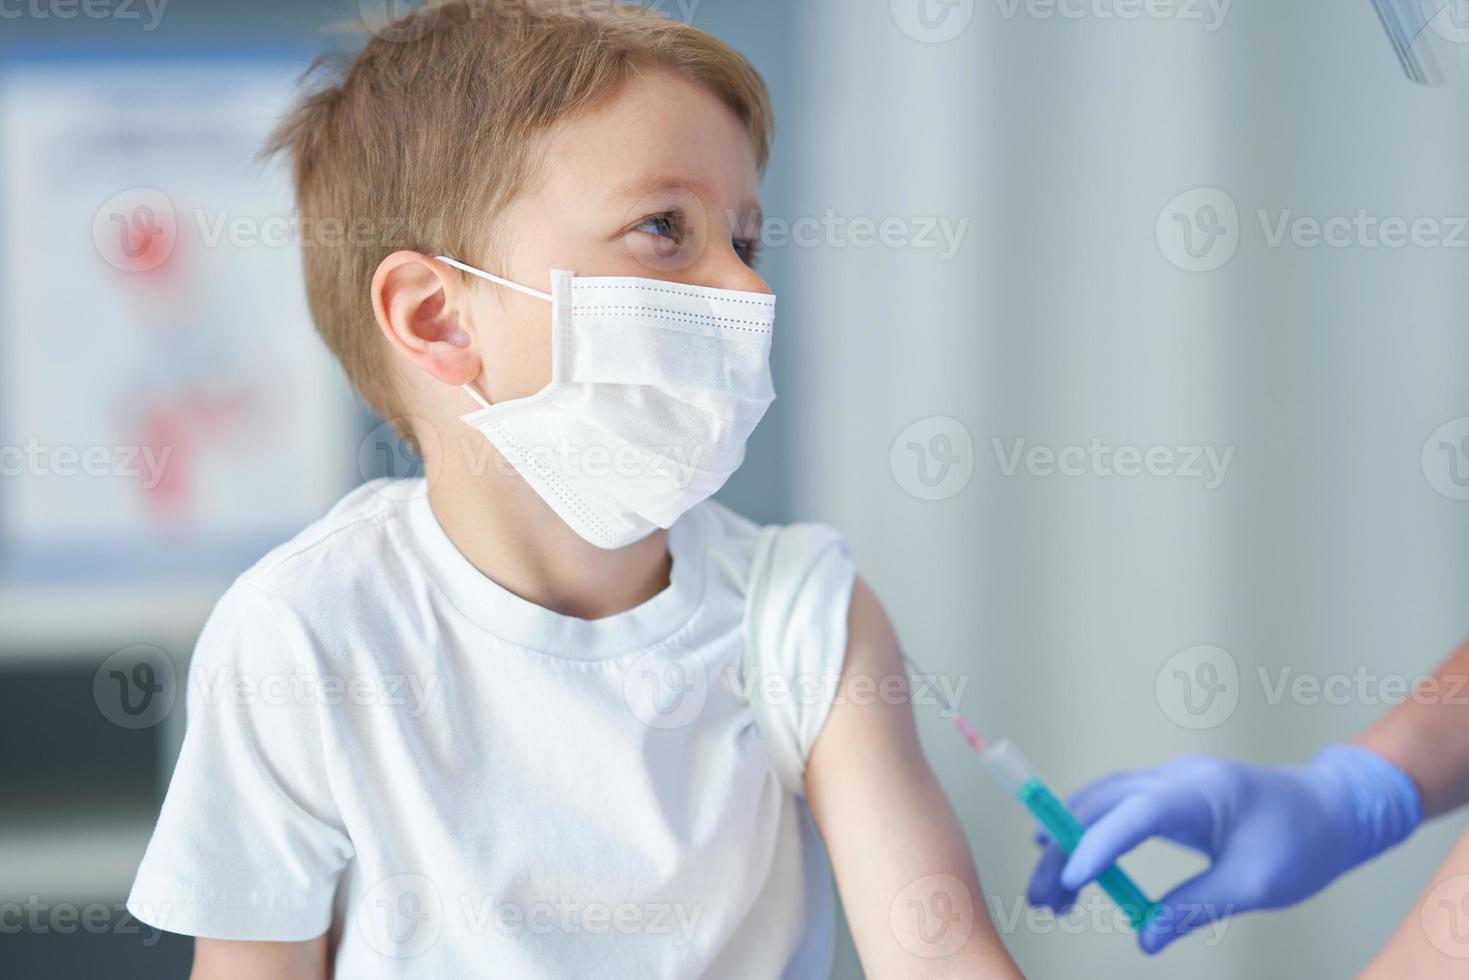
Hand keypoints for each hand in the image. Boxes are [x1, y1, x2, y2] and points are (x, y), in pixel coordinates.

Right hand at [1026, 746, 1420, 953]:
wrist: (1332, 809)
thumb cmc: (1302, 844)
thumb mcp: (1256, 885)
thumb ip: (1197, 907)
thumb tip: (1145, 938)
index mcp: (1202, 792)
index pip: (1134, 814)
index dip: (1097, 846)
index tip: (1072, 884)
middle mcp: (1175, 777)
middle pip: (1100, 805)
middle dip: (1064, 850)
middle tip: (1042, 900)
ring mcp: (1168, 779)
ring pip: (1098, 802)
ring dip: (1068, 841)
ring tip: (1052, 894)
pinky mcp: (1167, 792)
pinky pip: (1113, 805)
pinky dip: (1088, 833)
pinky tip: (1075, 865)